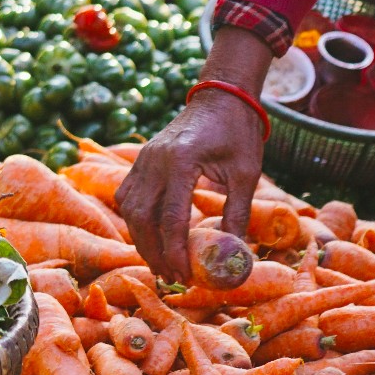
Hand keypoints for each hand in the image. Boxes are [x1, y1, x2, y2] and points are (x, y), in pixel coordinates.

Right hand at [116, 26, 272, 283]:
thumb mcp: (246, 174)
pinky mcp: (140, 162)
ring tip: (160, 262)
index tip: (186, 274)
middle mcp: (154, 162)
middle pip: (141, 217)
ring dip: (142, 239)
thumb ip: (238, 213)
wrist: (219, 98)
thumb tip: (234, 253)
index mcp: (181, 162)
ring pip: (129, 209)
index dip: (175, 250)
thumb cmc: (237, 134)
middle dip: (154, 251)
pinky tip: (149, 236)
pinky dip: (135, 221)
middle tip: (172, 276)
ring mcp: (142, 161)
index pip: (171, 217)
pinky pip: (128, 197)